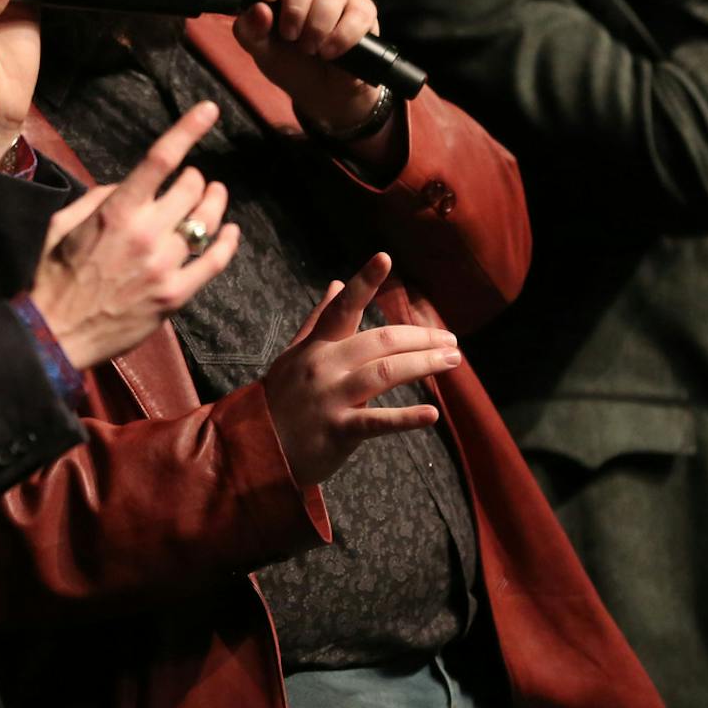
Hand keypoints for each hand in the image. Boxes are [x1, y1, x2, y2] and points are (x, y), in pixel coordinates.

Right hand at [27, 102, 239, 368]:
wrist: (55, 334)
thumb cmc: (53, 277)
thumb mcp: (62, 225)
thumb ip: (98, 197)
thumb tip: (127, 184)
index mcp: (117, 211)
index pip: (160, 159)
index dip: (188, 129)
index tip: (209, 110)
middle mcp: (146, 233)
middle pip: (192, 187)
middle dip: (195, 178)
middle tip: (193, 180)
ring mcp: (164, 265)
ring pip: (206, 221)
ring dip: (214, 202)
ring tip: (215, 196)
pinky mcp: (176, 295)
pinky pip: (214, 260)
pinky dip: (228, 242)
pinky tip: (230, 232)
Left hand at [235, 0, 388, 138]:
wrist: (323, 93)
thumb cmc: (290, 63)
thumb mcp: (262, 52)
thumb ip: (250, 31)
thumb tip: (258, 10)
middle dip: (295, 6)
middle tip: (291, 36)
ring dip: (318, 24)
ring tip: (311, 48)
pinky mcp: (364, 8)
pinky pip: (357, 11)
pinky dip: (342, 36)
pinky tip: (330, 51)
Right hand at [261, 252, 459, 487]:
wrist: (255, 450)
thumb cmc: (281, 400)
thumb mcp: (295, 355)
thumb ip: (319, 320)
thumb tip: (335, 283)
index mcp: (317, 346)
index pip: (343, 308)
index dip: (364, 282)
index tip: (385, 257)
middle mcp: (324, 366)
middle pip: (379, 341)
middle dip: (420, 337)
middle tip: (452, 340)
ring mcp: (331, 398)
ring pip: (384, 372)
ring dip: (423, 364)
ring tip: (452, 361)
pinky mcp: (337, 431)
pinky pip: (376, 422)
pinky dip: (406, 418)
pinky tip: (432, 414)